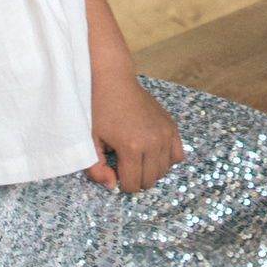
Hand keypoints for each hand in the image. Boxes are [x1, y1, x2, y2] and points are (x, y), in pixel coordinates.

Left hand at [86, 74, 184, 192]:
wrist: (113, 80)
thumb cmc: (97, 109)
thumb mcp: (89, 141)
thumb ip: (96, 169)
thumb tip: (112, 186)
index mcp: (131, 147)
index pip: (132, 185)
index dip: (119, 182)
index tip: (112, 168)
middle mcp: (153, 141)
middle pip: (149, 180)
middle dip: (134, 178)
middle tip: (122, 162)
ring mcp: (165, 133)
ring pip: (163, 170)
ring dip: (149, 170)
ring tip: (134, 155)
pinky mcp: (170, 126)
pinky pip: (177, 155)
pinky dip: (165, 159)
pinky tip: (151, 152)